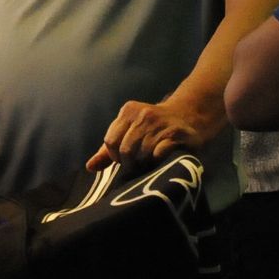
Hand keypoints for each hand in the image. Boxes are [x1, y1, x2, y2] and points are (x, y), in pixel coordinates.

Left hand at [86, 99, 209, 171]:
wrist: (188, 117)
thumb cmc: (153, 129)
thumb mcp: (129, 132)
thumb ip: (108, 150)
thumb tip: (89, 167)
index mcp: (128, 111)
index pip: (110, 142)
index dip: (116, 156)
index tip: (126, 159)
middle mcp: (144, 114)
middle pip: (125, 150)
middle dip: (130, 163)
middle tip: (139, 164)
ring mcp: (160, 124)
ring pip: (141, 154)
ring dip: (145, 164)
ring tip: (150, 163)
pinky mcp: (175, 135)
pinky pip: (158, 154)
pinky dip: (157, 161)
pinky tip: (162, 160)